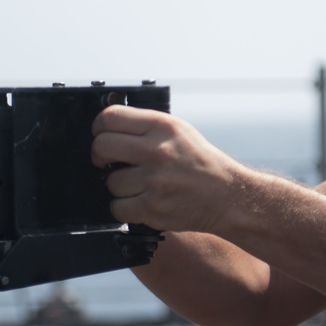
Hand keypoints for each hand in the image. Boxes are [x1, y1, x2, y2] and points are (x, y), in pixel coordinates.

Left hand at [91, 105, 242, 232]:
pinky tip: (139, 201)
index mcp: (162, 126)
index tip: (101, 135)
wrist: (226, 195)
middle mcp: (157, 150)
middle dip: (99, 156)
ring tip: (137, 185)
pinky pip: (118, 207)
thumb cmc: (201, 163)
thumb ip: (146, 127)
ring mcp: (153, 180)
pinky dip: (125, 207)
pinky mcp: (152, 207)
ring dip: (118, 186)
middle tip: (107, 161)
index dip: (99, 127)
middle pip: (102, 147)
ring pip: (110, 182)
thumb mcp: (179, 131)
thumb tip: (108, 129)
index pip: (110, 117)